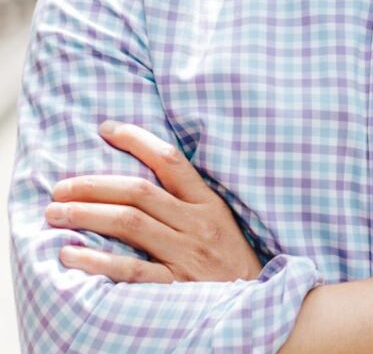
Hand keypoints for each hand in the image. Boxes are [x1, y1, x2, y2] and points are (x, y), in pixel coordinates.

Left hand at [46, 120, 263, 283]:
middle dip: (93, 185)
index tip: (106, 129)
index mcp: (209, 204)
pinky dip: (96, 260)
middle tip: (60, 187)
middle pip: (139, 191)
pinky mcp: (176, 286)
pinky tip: (69, 254)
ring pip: (130, 223)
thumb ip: (186, 203)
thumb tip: (137, 181)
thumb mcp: (219, 224)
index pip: (171, 161)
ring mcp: (187, 255)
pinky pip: (129, 269)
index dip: (137, 140)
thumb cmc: (228, 263)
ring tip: (55, 213)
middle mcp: (198, 224)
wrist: (255, 305)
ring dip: (87, 214)